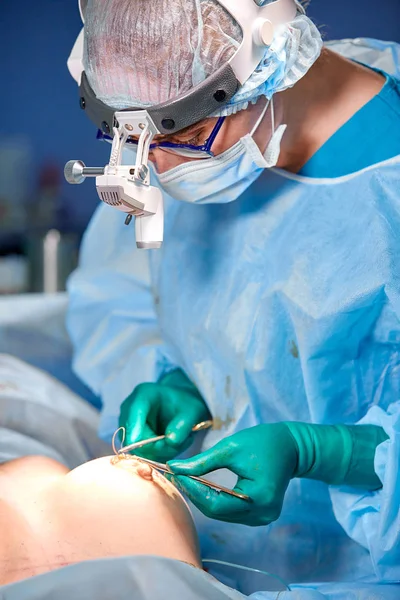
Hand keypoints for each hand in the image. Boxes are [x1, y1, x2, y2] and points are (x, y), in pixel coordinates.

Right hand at [119, 369, 210, 461]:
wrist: (179, 407)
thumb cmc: (185, 405)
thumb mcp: (192, 411)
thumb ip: (184, 424)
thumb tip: (171, 441)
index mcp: (144, 394)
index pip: (135, 411)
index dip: (137, 428)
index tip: (144, 445)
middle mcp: (129, 409)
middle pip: (134, 436)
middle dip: (158, 447)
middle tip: (180, 444)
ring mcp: (127, 425)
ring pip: (138, 449)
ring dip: (160, 452)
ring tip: (178, 442)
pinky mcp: (130, 439)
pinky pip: (141, 454)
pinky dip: (158, 455)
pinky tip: (170, 446)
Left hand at [167, 423, 297, 525]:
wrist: (292, 446)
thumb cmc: (262, 442)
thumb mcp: (230, 448)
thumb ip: (202, 462)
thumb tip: (174, 468)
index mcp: (258, 498)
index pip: (215, 503)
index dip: (191, 490)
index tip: (174, 473)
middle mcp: (261, 514)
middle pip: (217, 511)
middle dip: (194, 493)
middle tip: (176, 475)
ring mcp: (262, 517)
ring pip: (222, 513)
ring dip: (202, 497)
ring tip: (186, 479)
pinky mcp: (260, 515)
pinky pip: (230, 511)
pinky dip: (215, 499)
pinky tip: (203, 486)